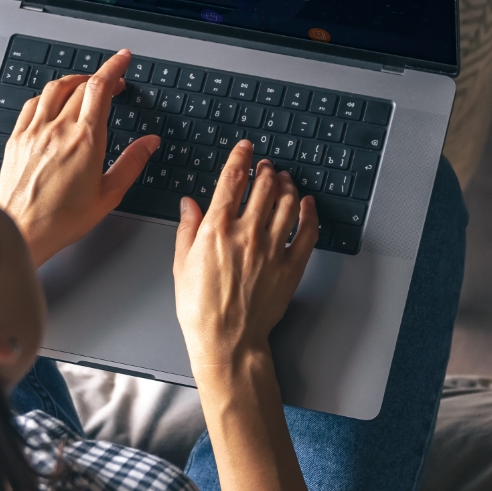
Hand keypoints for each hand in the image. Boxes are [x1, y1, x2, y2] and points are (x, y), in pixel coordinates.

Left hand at [0, 49, 159, 267]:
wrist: (24, 230)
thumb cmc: (63, 219)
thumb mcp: (109, 194)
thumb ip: (132, 163)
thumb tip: (149, 143)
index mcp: (85, 140)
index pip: (100, 87)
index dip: (113, 67)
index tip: (123, 59)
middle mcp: (58, 130)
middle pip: (80, 85)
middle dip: (100, 78)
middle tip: (112, 83)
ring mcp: (34, 131)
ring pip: (54, 88)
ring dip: (73, 81)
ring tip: (84, 86)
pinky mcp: (17, 138)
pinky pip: (32, 103)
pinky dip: (47, 96)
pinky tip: (52, 103)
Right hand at [173, 140, 324, 490]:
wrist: (227, 342)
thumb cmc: (200, 309)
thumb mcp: (181, 264)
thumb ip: (187, 228)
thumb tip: (189, 203)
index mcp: (216, 230)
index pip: (232, 181)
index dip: (240, 158)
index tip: (246, 148)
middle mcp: (247, 234)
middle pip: (263, 186)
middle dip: (266, 170)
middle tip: (266, 165)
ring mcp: (272, 249)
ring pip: (287, 203)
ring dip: (286, 186)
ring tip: (283, 180)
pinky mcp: (291, 266)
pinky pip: (307, 231)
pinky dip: (309, 212)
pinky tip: (307, 203)